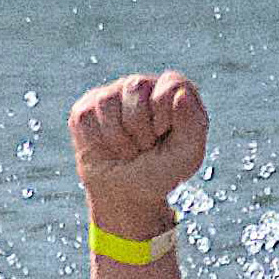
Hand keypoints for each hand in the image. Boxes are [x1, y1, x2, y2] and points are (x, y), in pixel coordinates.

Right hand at [70, 72, 206, 238]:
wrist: (127, 195)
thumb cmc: (161, 172)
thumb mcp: (187, 155)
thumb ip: (193, 124)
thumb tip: (181, 94)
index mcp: (171, 91)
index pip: (171, 83)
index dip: (165, 114)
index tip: (163, 135)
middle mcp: (141, 86)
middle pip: (136, 87)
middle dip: (141, 129)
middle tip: (145, 147)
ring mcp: (111, 95)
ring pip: (108, 102)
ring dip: (120, 139)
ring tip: (128, 150)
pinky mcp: (85, 110)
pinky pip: (87, 116)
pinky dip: (99, 142)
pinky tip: (107, 149)